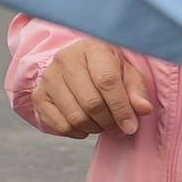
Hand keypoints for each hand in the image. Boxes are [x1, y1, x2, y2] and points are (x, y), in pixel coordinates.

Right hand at [23, 37, 158, 139]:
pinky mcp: (39, 95)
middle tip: (118, 127)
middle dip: (109, 122)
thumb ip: (136, 91)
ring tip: (103, 124)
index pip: (107, 81)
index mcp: (92, 48)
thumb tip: (143, 109)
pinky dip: (78, 132)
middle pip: (91, 103)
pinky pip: (60, 126)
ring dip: (95, 128)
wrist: (77, 65)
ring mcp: (49, 77)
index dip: (121, 108)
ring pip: (75, 117)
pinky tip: (86, 124)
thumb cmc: (108, 69)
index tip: (131, 126)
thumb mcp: (127, 73)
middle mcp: (65, 59)